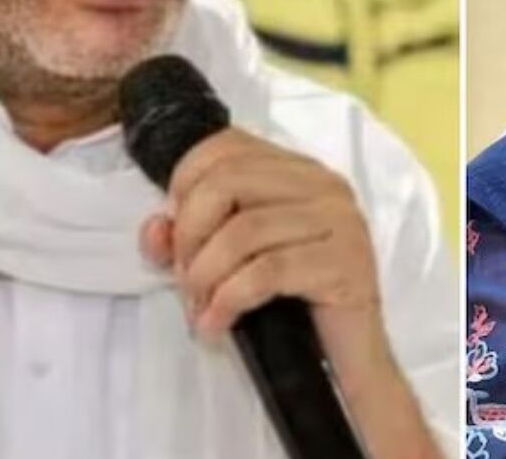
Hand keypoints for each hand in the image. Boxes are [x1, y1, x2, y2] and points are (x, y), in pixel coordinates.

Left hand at [139, 128, 440, 458]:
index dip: (184, 184)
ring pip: (243, 230)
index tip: (175, 231)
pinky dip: (228, 299)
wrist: (349, 358)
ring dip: (205, 274)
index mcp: (299, 171)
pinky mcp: (346, 264)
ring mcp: (341, 222)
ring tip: (199, 306)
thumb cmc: (292, 305)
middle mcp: (324, 186)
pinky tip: (217, 323)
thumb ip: (192, 236)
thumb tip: (156, 230)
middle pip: (228, 181)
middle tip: (185, 278)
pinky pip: (267, 272)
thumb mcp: (233, 260)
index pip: (227, 147)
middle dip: (190, 233)